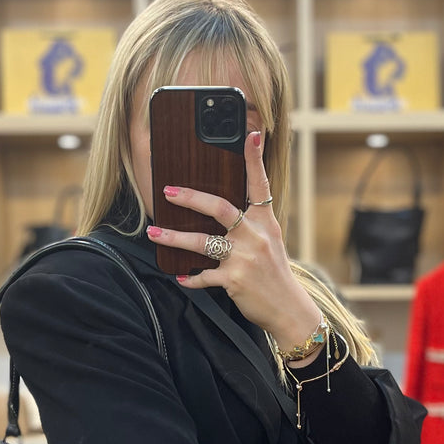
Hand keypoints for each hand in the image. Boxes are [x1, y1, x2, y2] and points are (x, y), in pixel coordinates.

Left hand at [145, 130, 321, 346]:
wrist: (289, 309)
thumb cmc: (274, 273)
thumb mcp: (270, 241)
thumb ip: (250, 224)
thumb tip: (221, 210)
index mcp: (265, 221)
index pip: (260, 184)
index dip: (254, 159)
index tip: (251, 135)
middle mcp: (255, 236)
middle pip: (220, 208)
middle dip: (191, 198)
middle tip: (168, 191)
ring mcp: (244, 258)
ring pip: (203, 242)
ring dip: (174, 237)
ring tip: (153, 232)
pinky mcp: (234, 280)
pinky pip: (204, 276)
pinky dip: (189, 278)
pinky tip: (179, 277)